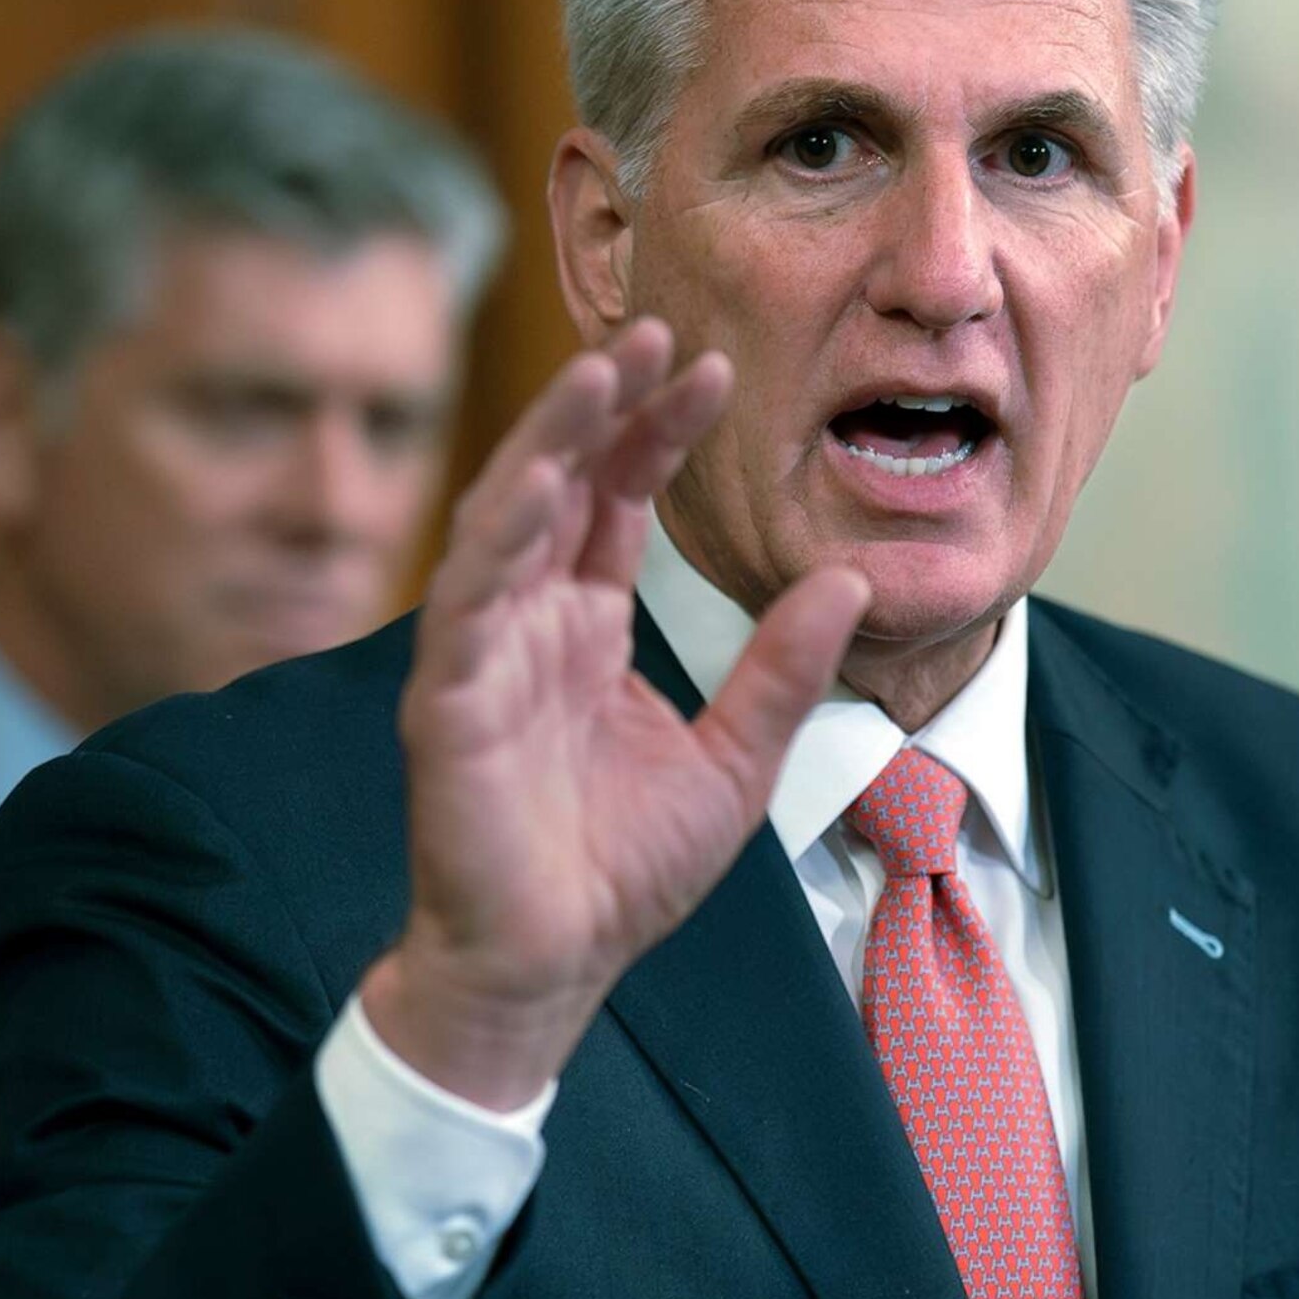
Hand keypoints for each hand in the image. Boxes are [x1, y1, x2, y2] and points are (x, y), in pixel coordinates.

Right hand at [358, 319, 866, 1108]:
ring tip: (598, 372)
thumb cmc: (621, 874)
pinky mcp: (448, 703)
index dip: (655, 432)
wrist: (550, 969)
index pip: (617, 501)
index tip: (712, 369)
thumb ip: (781, 671)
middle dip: (600, 405)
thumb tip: (849, 583)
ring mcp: (481, 657)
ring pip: (505, 520)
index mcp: (585, 628)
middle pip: (560, 485)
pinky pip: (468, 604)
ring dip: (548, 443)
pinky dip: (499, 539)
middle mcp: (528, 624)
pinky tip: (539, 483)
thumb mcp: (737, 761)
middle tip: (653, 330)